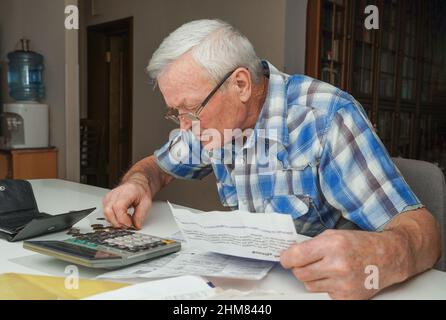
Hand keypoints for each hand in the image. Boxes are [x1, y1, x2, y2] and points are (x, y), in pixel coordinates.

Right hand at [102, 179, 151, 229]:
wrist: (135, 185)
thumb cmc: (140, 192)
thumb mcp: (146, 203)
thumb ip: (141, 215)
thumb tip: (136, 225)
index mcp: (126, 192)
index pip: (118, 207)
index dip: (122, 219)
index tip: (129, 224)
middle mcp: (115, 194)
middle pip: (109, 211)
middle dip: (118, 222)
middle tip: (128, 224)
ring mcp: (108, 197)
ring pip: (106, 214)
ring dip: (115, 221)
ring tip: (126, 218)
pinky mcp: (106, 201)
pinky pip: (106, 214)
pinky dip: (113, 218)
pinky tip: (121, 216)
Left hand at [280, 229, 399, 299]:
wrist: (388, 258)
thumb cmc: (361, 244)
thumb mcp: (334, 235)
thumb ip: (311, 244)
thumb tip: (290, 254)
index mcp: (333, 245)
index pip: (296, 256)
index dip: (286, 258)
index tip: (285, 259)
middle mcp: (338, 265)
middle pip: (300, 273)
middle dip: (298, 268)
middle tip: (305, 263)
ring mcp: (343, 284)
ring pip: (309, 285)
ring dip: (311, 278)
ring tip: (324, 269)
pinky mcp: (347, 298)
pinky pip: (322, 294)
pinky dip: (325, 286)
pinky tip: (335, 278)